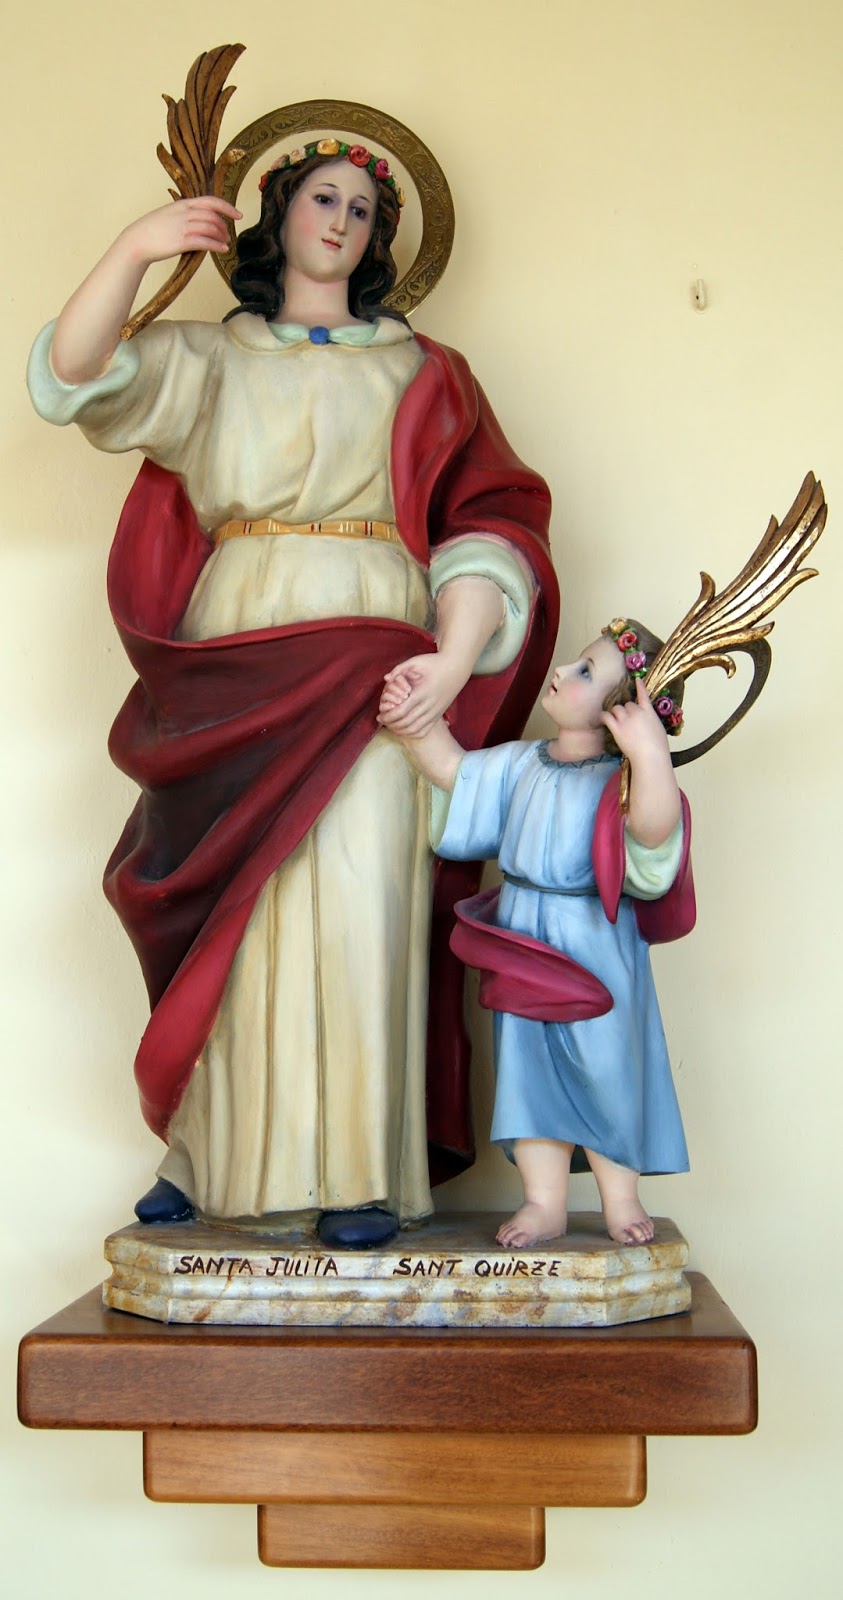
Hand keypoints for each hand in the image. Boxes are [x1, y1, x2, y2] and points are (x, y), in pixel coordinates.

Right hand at [120, 197, 241, 267]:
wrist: (137, 241)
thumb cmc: (152, 230)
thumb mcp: (169, 214)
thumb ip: (184, 215)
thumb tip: (199, 221)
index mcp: (182, 204)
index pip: (210, 201)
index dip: (227, 207)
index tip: (238, 214)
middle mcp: (185, 213)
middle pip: (213, 216)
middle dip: (224, 226)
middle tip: (228, 236)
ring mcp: (183, 226)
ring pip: (211, 228)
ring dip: (222, 236)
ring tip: (225, 244)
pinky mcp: (182, 241)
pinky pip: (206, 242)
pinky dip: (217, 245)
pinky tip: (223, 250)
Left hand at [378, 654, 467, 736]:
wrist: (457, 667)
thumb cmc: (434, 662)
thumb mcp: (416, 661)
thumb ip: (399, 669)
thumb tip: (386, 679)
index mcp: (421, 692)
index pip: (401, 711)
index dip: (388, 716)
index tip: (379, 715)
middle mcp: (429, 705)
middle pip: (406, 723)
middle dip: (391, 724)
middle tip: (381, 721)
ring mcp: (435, 712)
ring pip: (415, 729)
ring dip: (400, 730)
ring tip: (391, 726)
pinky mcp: (439, 715)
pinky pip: (425, 730)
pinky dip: (412, 733)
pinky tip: (404, 729)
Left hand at [600, 677, 668, 761]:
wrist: (651, 756)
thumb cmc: (658, 747)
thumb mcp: (659, 729)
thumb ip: (651, 721)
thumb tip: (646, 722)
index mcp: (649, 711)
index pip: (643, 695)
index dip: (639, 686)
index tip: (637, 679)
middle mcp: (636, 712)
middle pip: (627, 704)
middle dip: (626, 711)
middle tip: (628, 721)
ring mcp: (626, 719)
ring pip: (616, 708)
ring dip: (616, 713)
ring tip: (617, 721)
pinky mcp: (617, 728)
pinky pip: (607, 716)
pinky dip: (603, 716)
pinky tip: (602, 718)